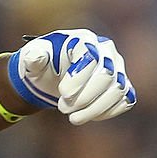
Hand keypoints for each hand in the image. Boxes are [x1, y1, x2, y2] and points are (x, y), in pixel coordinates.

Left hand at [8, 29, 136, 124]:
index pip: (90, 57)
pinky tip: (87, 115)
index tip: (63, 94)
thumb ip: (32, 57)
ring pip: (118, 90)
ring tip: (73, 118)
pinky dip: (106, 112)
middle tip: (62, 108)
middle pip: (107, 75)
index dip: (78, 78)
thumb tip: (35, 57)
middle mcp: (106, 52)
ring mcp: (117, 69)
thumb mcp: (31, 59)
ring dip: (95, 109)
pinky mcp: (122, 87)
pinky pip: (125, 101)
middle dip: (85, 97)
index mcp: (83, 40)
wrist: (51, 78)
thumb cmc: (43, 65)